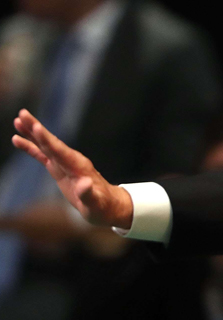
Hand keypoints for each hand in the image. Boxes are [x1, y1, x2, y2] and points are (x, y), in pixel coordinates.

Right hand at [11, 109, 133, 228]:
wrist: (108, 206)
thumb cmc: (102, 206)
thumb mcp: (96, 203)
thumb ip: (88, 194)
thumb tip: (84, 184)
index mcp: (79, 167)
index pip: (60, 151)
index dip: (48, 140)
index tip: (37, 126)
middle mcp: (71, 161)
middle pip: (50, 142)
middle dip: (36, 129)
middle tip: (22, 113)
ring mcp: (64, 164)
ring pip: (45, 146)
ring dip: (31, 134)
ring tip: (17, 120)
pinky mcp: (59, 169)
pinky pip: (43, 155)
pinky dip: (31, 147)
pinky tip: (18, 139)